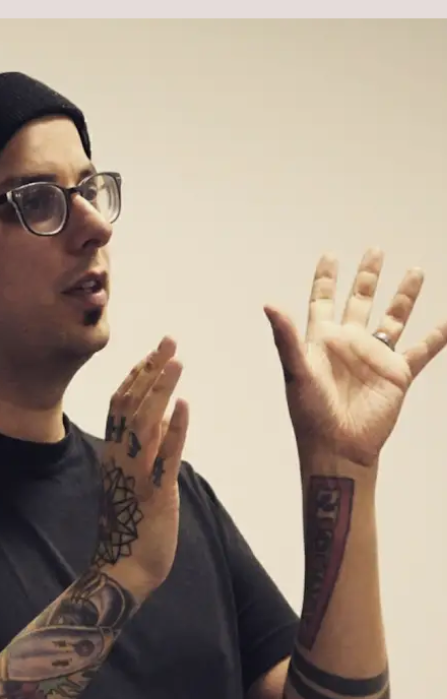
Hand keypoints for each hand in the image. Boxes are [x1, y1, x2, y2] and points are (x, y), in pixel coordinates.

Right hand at [94, 337, 188, 602]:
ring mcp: (135, 474)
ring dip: (160, 389)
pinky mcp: (154, 493)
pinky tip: (184, 406)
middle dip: (150, 370)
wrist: (121, 571)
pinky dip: (174, 428)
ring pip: (144, 421)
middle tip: (169, 341)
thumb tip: (163, 414)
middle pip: (129, 403)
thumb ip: (147, 447)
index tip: (155, 351)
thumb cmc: (130, 527)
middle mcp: (120, 457)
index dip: (138, 374)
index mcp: (114, 453)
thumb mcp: (136, 479)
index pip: (120, 403)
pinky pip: (164, 456)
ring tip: (176, 361)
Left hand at [264, 248, 446, 469]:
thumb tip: (269, 304)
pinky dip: (437, 336)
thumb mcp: (296, 371)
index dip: (326, 279)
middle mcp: (350, 343)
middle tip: (375, 251)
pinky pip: (421, 350)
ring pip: (393, 318)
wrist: (338, 446)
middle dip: (367, 277)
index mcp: (322, 339)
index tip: (331, 256)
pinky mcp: (396, 375)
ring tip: (416, 272)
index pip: (324, 300)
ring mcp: (374, 357)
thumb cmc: (311, 413)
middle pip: (360, 301)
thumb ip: (285, 337)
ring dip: (404, 296)